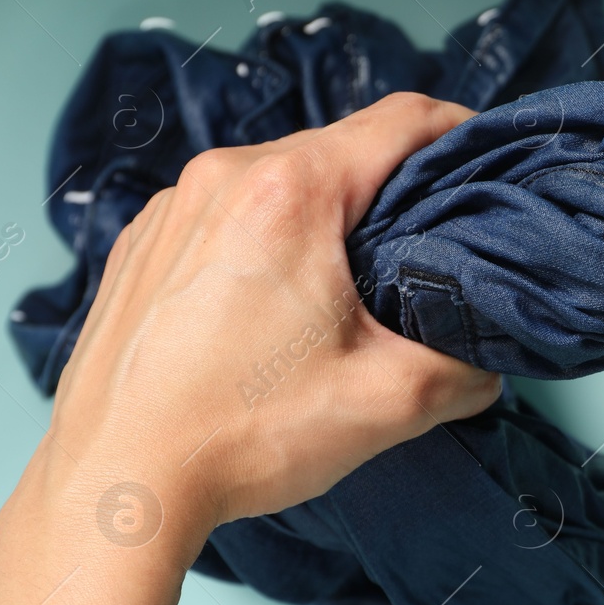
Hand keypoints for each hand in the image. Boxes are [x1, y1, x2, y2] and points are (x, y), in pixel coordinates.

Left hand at [48, 91, 502, 536]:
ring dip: (326, 216)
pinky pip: (225, 215)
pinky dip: (265, 241)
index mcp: (289, 194)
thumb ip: (467, 369)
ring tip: (351, 285)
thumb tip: (488, 362)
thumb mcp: (390, 403)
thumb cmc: (238, 436)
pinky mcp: (141, 245)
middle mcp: (222, 179)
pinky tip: (275, 307)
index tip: (488, 156)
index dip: (460, 130)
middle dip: (393, 187)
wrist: (115, 484)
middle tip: (430, 244)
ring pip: (279, 182)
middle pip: (339, 149)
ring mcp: (172, 209)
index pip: (401, 120)